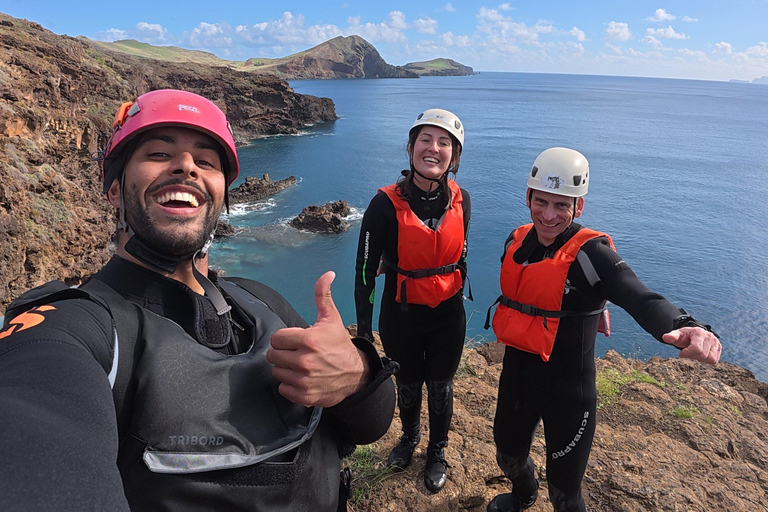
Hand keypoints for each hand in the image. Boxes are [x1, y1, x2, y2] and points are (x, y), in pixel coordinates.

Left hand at [267, 271, 368, 406]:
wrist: (356, 374)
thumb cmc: (340, 345)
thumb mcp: (331, 318)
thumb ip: (322, 295)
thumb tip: (326, 274)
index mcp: (309, 339)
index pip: (277, 338)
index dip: (284, 338)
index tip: (294, 340)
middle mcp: (305, 360)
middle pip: (273, 356)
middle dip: (283, 353)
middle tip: (297, 353)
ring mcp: (304, 380)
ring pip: (277, 372)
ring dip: (285, 369)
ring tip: (300, 366)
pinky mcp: (304, 395)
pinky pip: (283, 389)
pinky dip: (290, 385)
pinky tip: (302, 379)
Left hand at [662, 327, 720, 363]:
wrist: (693, 335)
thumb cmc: (684, 336)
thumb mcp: (677, 335)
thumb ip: (672, 336)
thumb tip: (665, 338)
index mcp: (699, 333)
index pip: (696, 348)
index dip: (687, 353)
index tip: (681, 354)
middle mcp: (709, 337)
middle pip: (702, 355)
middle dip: (692, 356)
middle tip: (687, 352)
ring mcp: (716, 342)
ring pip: (710, 359)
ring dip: (700, 359)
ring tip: (695, 353)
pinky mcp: (719, 348)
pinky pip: (714, 360)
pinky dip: (706, 360)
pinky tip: (701, 355)